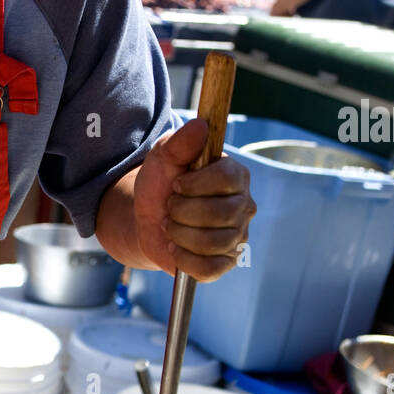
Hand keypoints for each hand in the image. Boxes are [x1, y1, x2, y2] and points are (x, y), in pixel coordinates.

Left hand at [133, 119, 254, 280]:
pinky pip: (209, 268)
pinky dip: (185, 259)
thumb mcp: (163, 158)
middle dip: (182, 211)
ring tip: (170, 226)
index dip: (194, 184)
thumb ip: (180, 142)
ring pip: (212, 243)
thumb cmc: (162, 185)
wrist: (149, 219)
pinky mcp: (226, 262)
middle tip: (170, 207)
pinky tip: (175, 248)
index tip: (176, 184)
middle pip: (219, 213)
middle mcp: (244, 206)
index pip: (226, 179)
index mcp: (235, 176)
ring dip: (180, 235)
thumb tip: (200, 125)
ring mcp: (237, 236)